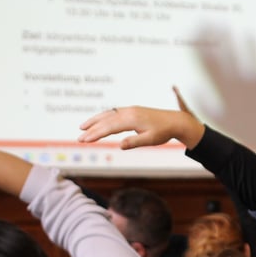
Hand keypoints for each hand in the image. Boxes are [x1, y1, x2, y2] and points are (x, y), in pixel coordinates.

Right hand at [78, 88, 203, 149]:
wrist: (175, 121)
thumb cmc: (164, 132)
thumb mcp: (150, 140)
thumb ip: (134, 142)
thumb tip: (120, 146)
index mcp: (131, 119)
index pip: (109, 127)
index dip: (95, 134)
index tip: (84, 140)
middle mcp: (128, 112)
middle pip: (105, 120)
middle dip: (91, 129)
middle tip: (79, 138)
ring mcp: (130, 110)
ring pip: (108, 114)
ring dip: (94, 120)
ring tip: (82, 127)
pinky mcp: (132, 111)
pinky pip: (114, 112)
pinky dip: (104, 117)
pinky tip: (99, 121)